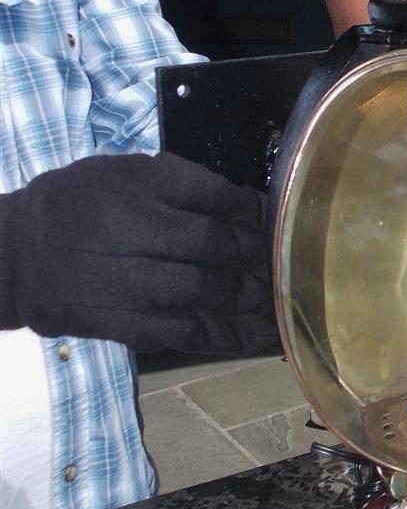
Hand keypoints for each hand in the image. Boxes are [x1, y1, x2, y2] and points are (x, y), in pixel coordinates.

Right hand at [0, 153, 278, 356]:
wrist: (15, 256)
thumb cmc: (79, 205)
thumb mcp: (124, 173)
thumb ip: (183, 183)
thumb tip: (248, 205)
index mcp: (133, 185)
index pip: (208, 194)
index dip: (248, 209)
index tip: (271, 219)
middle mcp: (128, 231)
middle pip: (208, 244)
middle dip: (251, 255)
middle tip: (278, 263)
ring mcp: (122, 283)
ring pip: (200, 291)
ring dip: (244, 297)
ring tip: (272, 299)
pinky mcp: (120, 323)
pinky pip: (182, 331)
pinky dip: (224, 334)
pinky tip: (254, 335)